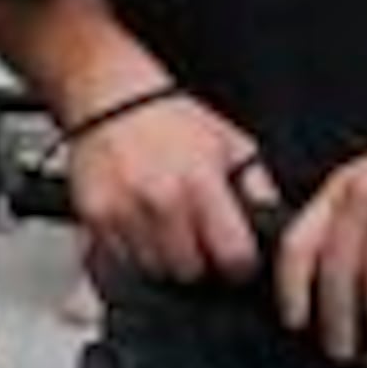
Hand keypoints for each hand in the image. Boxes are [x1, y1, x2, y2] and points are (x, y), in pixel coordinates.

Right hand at [63, 90, 265, 287]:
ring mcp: (123, 210)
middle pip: (190, 270)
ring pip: (153, 269)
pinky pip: (120, 258)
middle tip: (197, 240)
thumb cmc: (171, 118)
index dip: (239, 263)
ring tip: (166, 230)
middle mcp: (161, 200)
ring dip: (164, 259)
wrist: (110, 96)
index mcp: (201, 183)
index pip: (232, 256)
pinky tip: (140, 226)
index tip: (236, 257)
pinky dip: (132, 251)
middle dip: (199, 261)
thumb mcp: (230, 142)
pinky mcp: (94, 215)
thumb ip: (257, 185)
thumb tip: (272, 220)